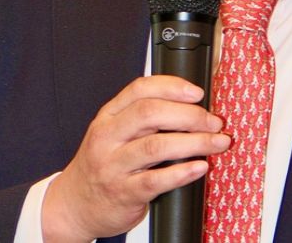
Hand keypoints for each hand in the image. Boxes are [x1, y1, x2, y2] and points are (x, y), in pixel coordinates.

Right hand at [41, 75, 229, 241]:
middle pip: (151, 113)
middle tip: (214, 122)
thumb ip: (143, 115)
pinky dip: (182, 173)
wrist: (74, 204)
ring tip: (217, 143)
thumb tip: (190, 102)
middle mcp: (108, 136)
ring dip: (194, 142)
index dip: (172, 87)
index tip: (198, 92)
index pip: (140, 89)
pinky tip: (199, 167)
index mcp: (109, 115)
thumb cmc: (103, 163)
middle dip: (189, 115)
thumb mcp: (114, 131)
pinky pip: (155, 180)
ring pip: (156, 146)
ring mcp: (113, 165)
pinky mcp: (123, 193)